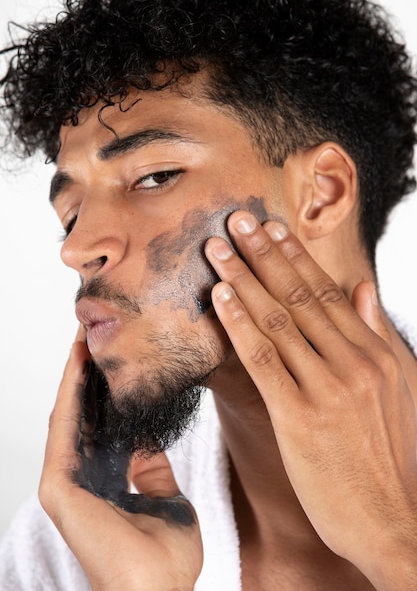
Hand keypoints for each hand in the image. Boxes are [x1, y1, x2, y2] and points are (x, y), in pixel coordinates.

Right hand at [39, 327, 202, 590]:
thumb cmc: (165, 559)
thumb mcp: (166, 498)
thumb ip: (153, 468)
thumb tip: (150, 440)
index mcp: (106, 481)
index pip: (104, 424)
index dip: (108, 390)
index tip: (118, 356)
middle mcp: (83, 477)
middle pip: (85, 414)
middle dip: (90, 374)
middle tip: (97, 333)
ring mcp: (68, 482)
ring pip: (70, 414)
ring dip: (77, 375)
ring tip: (85, 337)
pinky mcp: (59, 486)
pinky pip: (65, 428)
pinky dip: (70, 394)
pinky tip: (77, 363)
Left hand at [205, 211, 416, 589]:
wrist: (392, 520)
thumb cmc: (389, 456)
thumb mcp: (397, 388)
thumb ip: (377, 334)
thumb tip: (361, 288)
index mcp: (376, 352)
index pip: (327, 292)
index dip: (295, 257)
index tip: (271, 228)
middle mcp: (354, 361)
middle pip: (299, 295)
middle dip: (264, 254)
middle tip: (236, 220)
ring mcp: (328, 388)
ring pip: (277, 319)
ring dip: (244, 278)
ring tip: (218, 248)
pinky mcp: (301, 416)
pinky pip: (263, 358)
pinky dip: (239, 323)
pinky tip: (219, 297)